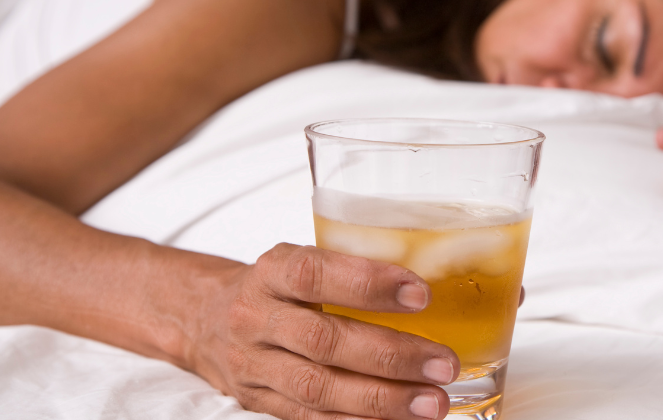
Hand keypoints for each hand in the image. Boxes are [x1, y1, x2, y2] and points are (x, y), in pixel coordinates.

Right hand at [190, 243, 459, 419]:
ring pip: (318, 388)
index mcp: (272, 271)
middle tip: (442, 363)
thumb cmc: (278, 286)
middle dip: (390, 355)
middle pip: (322, 340)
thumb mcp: (306, 259)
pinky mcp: (259, 402)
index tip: (420, 293)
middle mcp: (256, 317)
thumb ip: (360, 268)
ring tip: (432, 402)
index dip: (367, 284)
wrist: (202, 318)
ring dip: (381, 399)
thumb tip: (460, 281)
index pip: (314, 273)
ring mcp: (254, 365)